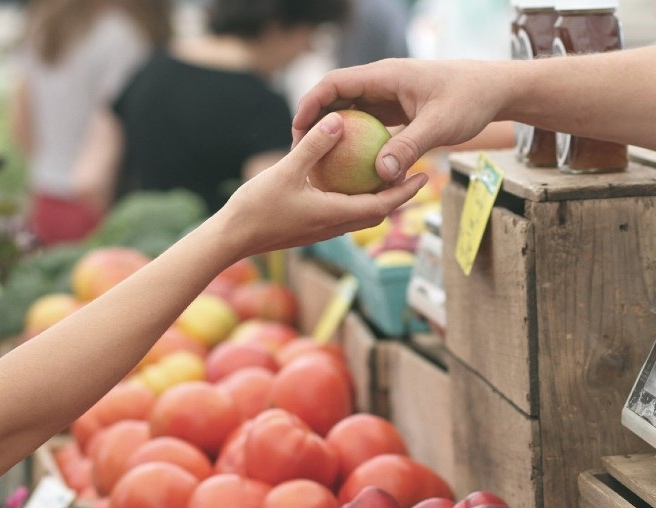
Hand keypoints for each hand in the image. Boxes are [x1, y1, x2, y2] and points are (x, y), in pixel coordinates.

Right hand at [217, 110, 427, 259]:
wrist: (231, 239)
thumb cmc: (256, 207)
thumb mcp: (286, 171)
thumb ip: (314, 146)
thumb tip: (338, 120)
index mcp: (335, 215)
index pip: (382, 205)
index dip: (405, 191)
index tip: (424, 176)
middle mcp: (334, 226)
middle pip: (377, 212)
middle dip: (398, 195)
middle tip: (415, 174)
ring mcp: (321, 229)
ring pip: (359, 214)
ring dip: (377, 198)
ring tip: (387, 175)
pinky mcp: (310, 228)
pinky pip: (341, 212)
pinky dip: (354, 198)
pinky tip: (347, 180)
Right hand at [292, 59, 504, 184]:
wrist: (494, 90)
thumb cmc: (469, 99)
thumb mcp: (440, 125)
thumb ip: (409, 147)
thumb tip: (381, 174)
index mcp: (385, 76)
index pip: (335, 84)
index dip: (311, 104)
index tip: (297, 130)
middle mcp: (382, 83)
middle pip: (336, 98)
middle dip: (316, 122)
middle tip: (301, 152)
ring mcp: (389, 97)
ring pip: (351, 113)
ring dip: (335, 134)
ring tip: (319, 163)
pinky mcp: (397, 111)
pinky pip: (369, 125)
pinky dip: (357, 143)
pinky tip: (351, 168)